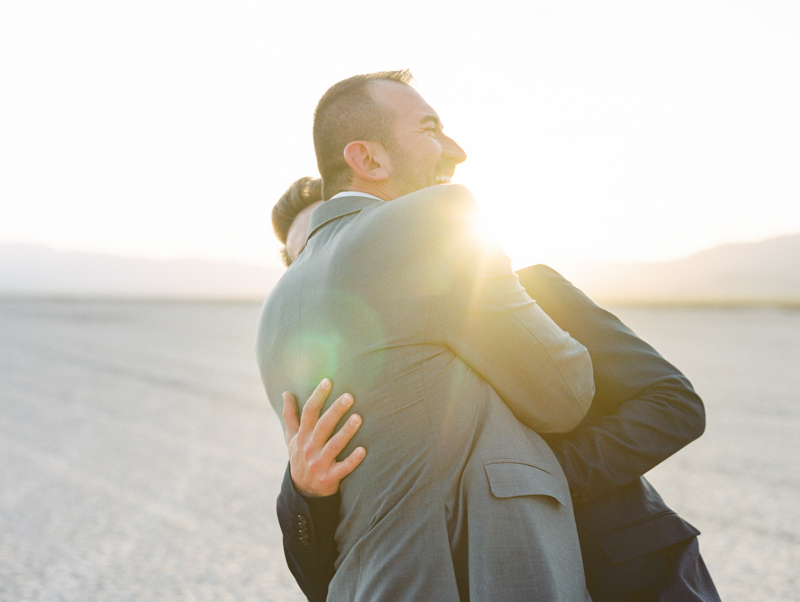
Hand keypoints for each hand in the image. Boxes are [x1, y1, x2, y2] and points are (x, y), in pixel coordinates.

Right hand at [283, 378, 365, 497]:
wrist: (302, 490)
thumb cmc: (300, 456)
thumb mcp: (291, 437)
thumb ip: (290, 415)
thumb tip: (285, 392)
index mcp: (302, 436)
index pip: (309, 412)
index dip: (317, 396)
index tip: (328, 381)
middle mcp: (309, 447)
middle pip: (323, 426)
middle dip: (336, 411)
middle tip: (349, 396)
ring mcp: (319, 463)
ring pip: (334, 445)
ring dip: (346, 432)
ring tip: (358, 418)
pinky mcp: (329, 477)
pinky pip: (342, 468)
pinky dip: (352, 460)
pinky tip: (363, 450)